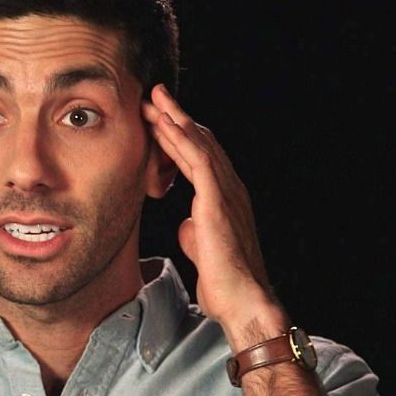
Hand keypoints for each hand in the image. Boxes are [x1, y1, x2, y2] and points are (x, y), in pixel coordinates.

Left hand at [143, 85, 283, 342]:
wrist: (242, 299)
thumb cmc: (224, 282)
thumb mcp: (202, 250)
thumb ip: (195, 231)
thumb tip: (185, 224)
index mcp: (224, 199)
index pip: (200, 158)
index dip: (179, 137)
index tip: (159, 119)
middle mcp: (229, 188)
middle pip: (200, 142)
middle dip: (175, 118)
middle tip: (154, 96)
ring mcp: (225, 191)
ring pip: (198, 143)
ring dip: (175, 119)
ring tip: (155, 99)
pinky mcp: (217, 199)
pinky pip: (198, 159)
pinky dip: (182, 138)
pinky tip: (167, 122)